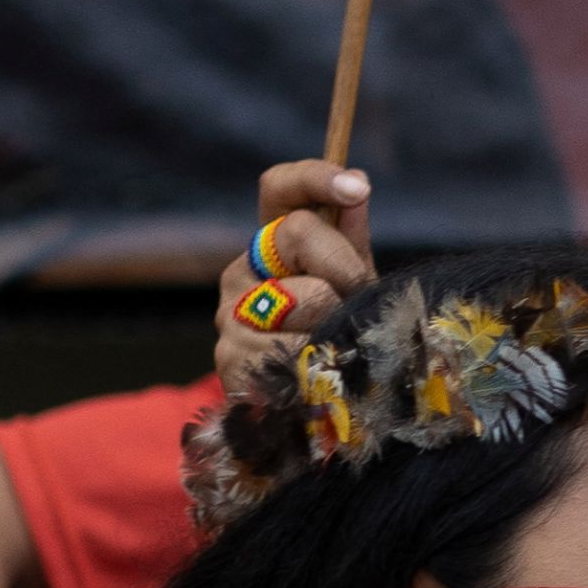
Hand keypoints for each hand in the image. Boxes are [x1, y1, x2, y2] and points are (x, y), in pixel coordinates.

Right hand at [214, 162, 377, 401]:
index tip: (357, 187)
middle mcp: (242, 272)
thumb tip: (357, 183)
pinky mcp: (230, 358)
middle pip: (300, 232)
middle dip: (346, 267)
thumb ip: (351, 240)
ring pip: (304, 294)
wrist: (318, 409)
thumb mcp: (354, 286)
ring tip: (338, 347)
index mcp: (272, 247)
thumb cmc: (340, 338)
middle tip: (358, 303)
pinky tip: (320, 375)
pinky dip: (322, 362)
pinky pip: (293, 346)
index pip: (278, 190)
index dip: (314, 178)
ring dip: (338, 322)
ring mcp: (230, 314)